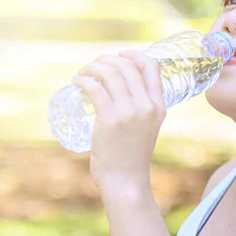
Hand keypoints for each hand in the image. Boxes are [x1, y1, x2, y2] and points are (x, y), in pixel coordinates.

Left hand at [72, 50, 165, 195]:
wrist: (126, 181)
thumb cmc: (130, 157)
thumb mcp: (145, 129)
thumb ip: (139, 111)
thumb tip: (119, 94)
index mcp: (159, 106)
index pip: (151, 67)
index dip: (134, 55)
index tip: (118, 54)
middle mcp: (146, 105)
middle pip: (126, 66)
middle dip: (106, 61)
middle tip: (92, 68)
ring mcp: (129, 111)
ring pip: (110, 73)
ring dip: (92, 68)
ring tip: (81, 75)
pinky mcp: (110, 119)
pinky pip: (95, 88)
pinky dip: (83, 80)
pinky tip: (76, 82)